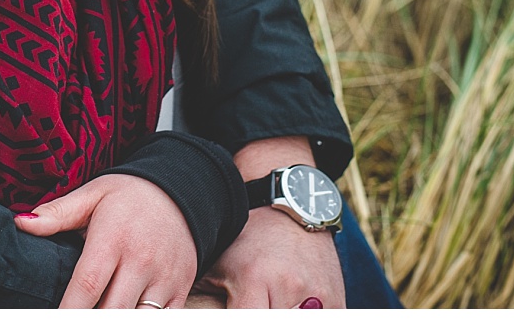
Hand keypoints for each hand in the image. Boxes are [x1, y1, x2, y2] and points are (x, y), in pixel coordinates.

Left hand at [14, 173, 196, 308]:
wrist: (181, 191)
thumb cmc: (128, 195)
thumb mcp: (92, 195)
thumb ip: (57, 213)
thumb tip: (20, 223)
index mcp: (114, 237)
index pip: (87, 285)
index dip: (68, 312)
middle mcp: (142, 260)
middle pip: (113, 311)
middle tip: (74, 316)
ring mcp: (165, 277)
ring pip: (138, 318)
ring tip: (96, 312)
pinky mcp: (182, 288)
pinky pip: (166, 318)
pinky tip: (125, 310)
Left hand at [193, 207, 343, 307]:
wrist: (293, 206)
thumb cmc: (249, 237)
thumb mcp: (221, 260)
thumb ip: (202, 291)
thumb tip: (176, 306)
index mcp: (254, 279)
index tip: (232, 312)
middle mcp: (287, 288)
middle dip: (261, 317)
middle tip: (253, 306)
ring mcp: (315, 296)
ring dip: (282, 315)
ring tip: (271, 303)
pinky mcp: (337, 300)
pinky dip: (308, 316)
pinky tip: (291, 306)